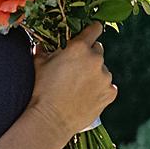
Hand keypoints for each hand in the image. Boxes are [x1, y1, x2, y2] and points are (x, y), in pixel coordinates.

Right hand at [31, 22, 117, 139]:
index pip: (95, 29)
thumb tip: (40, 44)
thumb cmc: (42, 91)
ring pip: (103, 70)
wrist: (51, 119)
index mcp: (79, 47)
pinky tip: (86, 97)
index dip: (92, 30)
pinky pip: (108, 87)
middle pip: (98, 50)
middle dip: (89, 56)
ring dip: (94, 75)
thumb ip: (42, 50)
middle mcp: (96, 59)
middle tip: (76, 69)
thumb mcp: (39, 65)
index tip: (90, 34)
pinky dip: (100, 90)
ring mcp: (105, 76)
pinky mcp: (110, 92)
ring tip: (79, 88)